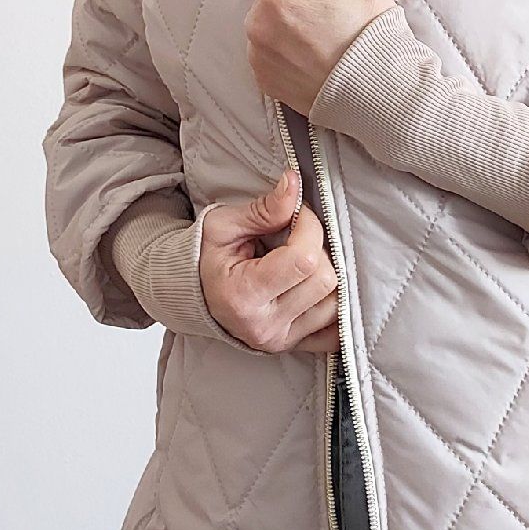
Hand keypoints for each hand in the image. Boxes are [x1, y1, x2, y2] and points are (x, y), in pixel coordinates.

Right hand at [199, 170, 339, 353]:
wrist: (193, 293)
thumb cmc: (206, 258)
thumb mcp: (224, 225)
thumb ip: (264, 208)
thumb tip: (294, 184)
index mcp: (242, 295)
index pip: (303, 260)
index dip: (309, 227)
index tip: (298, 214)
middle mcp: (264, 325)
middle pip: (324, 281)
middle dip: (319, 248)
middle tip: (299, 236)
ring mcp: (281, 339)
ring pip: (335, 303)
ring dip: (327, 274)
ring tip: (303, 261)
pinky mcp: (293, 345)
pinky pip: (334, 333)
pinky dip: (334, 308)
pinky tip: (318, 288)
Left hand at [244, 0, 394, 115]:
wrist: (380, 97)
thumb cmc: (375, 35)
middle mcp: (259, 20)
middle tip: (334, 2)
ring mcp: (258, 52)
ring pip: (269, 11)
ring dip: (290, 11)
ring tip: (326, 30)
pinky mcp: (262, 76)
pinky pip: (267, 44)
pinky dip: (285, 42)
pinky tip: (315, 51)